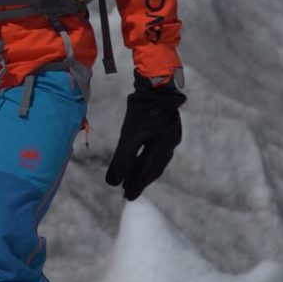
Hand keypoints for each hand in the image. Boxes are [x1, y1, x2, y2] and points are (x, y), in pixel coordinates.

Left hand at [105, 74, 185, 200]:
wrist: (155, 84)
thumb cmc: (142, 110)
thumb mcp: (130, 136)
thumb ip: (122, 159)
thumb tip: (112, 182)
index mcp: (164, 147)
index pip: (148, 173)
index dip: (137, 186)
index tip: (127, 197)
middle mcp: (170, 144)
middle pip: (153, 168)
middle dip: (139, 181)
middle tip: (127, 193)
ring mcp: (169, 135)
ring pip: (155, 159)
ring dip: (142, 170)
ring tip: (130, 179)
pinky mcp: (164, 127)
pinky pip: (155, 149)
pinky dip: (145, 158)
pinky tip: (138, 160)